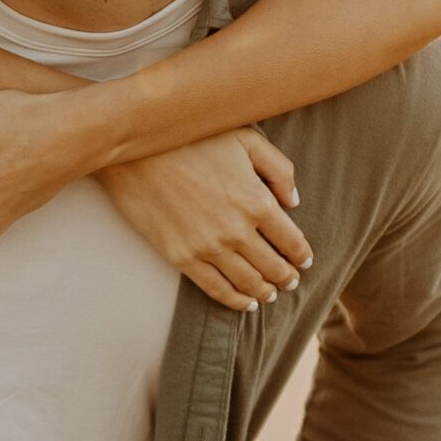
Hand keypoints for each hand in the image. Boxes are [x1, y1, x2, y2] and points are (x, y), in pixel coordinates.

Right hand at [101, 130, 309, 308]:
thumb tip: (292, 202)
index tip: (303, 260)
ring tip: (272, 293)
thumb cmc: (192, 138)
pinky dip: (236, 301)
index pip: (291, 240)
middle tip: (291, 281)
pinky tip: (246, 302)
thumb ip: (278, 169)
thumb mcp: (245, 140)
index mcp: (257, 201)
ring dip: (265, 292)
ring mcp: (208, 247)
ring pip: (248, 282)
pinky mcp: (182, 258)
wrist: (137, 152)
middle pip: (273, 266)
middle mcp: (237, 231)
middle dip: (286, 277)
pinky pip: (216, 289)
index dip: (301, 254)